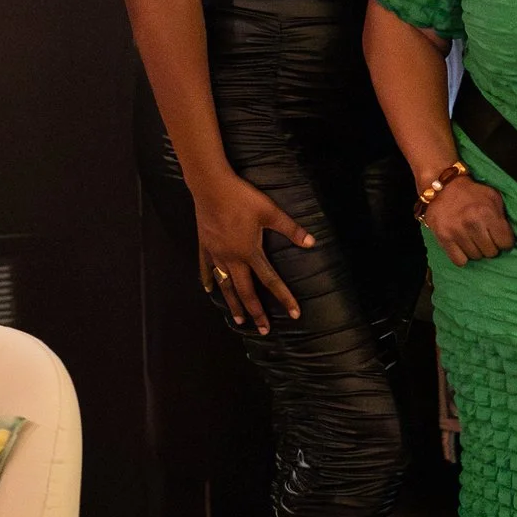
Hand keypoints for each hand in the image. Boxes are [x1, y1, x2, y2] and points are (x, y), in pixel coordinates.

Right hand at [190, 172, 313, 333]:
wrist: (211, 186)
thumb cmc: (242, 198)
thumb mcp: (270, 211)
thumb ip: (290, 229)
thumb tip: (311, 242)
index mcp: (250, 252)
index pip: (271, 281)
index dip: (284, 298)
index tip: (294, 314)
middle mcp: (233, 259)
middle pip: (246, 291)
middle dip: (256, 312)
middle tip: (263, 330)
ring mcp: (216, 254)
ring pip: (225, 286)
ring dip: (233, 304)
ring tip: (239, 320)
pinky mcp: (205, 246)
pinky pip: (206, 269)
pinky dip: (209, 280)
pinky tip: (210, 290)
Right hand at [424, 177, 513, 266]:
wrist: (442, 187)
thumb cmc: (472, 193)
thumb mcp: (493, 197)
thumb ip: (502, 216)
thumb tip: (509, 238)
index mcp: (487, 212)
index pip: (506, 243)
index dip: (504, 241)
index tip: (500, 237)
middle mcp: (472, 223)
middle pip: (491, 252)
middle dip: (491, 246)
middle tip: (485, 237)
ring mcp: (457, 232)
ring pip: (476, 257)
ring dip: (476, 250)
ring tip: (473, 239)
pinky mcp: (444, 238)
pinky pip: (459, 261)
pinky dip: (462, 257)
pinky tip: (463, 246)